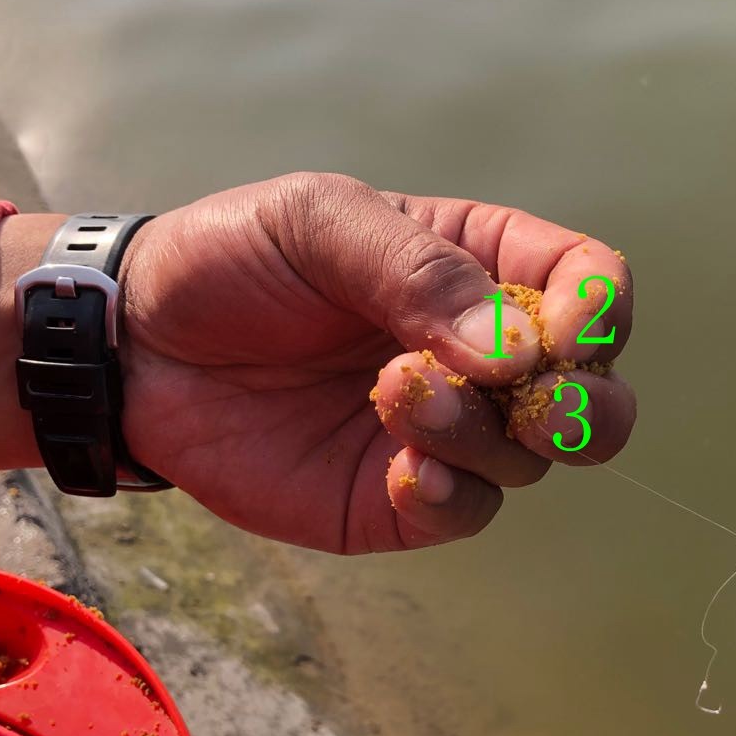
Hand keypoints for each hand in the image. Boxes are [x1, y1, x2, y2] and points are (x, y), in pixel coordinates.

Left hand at [115, 172, 635, 551]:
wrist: (138, 346)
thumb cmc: (232, 262)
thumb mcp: (320, 223)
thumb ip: (418, 272)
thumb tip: (521, 355)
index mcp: (477, 267)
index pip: (590, 285)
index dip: (597, 311)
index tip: (554, 332)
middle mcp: (478, 355)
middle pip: (594, 394)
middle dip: (582, 404)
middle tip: (526, 398)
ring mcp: (445, 433)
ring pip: (530, 456)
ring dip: (478, 432)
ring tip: (389, 393)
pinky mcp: (399, 498)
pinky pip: (468, 512)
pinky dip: (452, 494)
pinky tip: (403, 465)